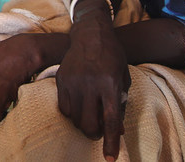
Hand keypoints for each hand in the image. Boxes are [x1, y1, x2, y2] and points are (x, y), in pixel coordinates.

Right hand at [56, 14, 129, 161]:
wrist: (91, 34)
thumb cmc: (112, 57)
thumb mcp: (123, 79)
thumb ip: (120, 104)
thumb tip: (116, 130)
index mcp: (109, 84)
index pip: (110, 120)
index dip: (110, 142)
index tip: (110, 158)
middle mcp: (90, 84)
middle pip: (88, 124)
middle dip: (94, 134)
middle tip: (99, 130)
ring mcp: (73, 82)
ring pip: (74, 118)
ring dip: (83, 123)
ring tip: (90, 115)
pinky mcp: (61, 79)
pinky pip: (63, 108)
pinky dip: (71, 113)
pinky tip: (79, 105)